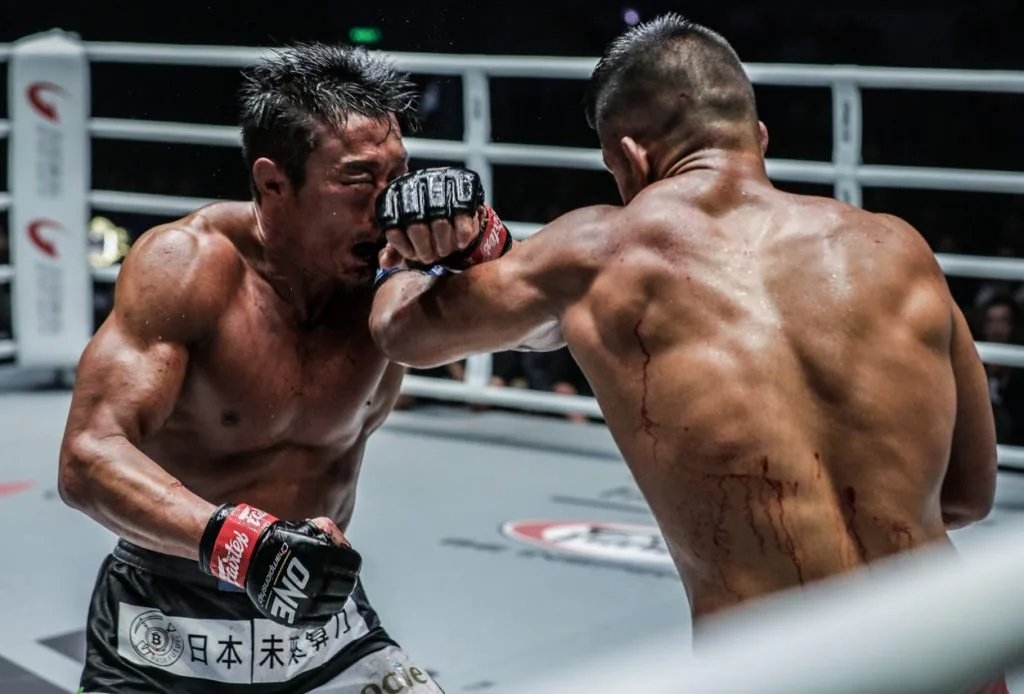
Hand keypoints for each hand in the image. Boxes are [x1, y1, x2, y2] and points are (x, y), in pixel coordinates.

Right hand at [198, 504, 360, 628]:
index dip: (352, 563)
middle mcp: (317, 581)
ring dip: (337, 597)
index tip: (347, 563)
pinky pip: (322, 619)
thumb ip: (331, 536)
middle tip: (340, 578)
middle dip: (347, 580)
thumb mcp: (308, 529)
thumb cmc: (282, 540)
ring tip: (330, 591)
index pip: (353, 565)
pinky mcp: (296, 617)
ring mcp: (307, 602)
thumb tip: (346, 548)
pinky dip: (325, 612)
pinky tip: (320, 603)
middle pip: (348, 586)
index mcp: (323, 558)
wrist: (250, 558)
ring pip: (337, 604)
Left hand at [376, 167, 511, 269]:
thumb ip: (394, 251)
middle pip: (417, 230)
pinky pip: (462, 224)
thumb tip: (385, 263)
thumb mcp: (405, 235)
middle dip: (425, 251)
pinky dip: (461, 239)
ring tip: (445, 250)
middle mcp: (414, 190)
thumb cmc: (423, 221)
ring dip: (444, 246)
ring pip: (441, 225)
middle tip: (431, 256)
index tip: (414, 255)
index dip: (406, 250)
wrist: (449, 195)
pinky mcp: (462, 195)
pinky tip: (460, 243)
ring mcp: (439, 190)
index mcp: (394, 201)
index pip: (394, 232)